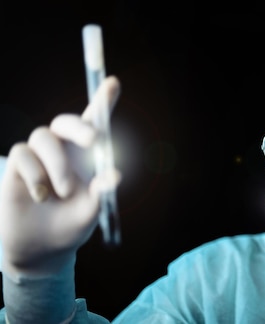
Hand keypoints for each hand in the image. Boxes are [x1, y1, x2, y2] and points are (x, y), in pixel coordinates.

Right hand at [0, 76, 120, 276]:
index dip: (103, 101)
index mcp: (87, 156)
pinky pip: (22, 155)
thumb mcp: (92, 212)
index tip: (113, 82)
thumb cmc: (72, 225)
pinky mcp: (16, 165)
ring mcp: (38, 156)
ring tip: (62, 191)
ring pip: (43, 137)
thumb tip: (114, 174)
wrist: (41, 249)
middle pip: (66, 121)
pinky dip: (34, 175)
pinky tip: (41, 196)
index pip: (95, 123)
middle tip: (95, 141)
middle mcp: (62, 150)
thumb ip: (102, 193)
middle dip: (80, 126)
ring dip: (57, 163)